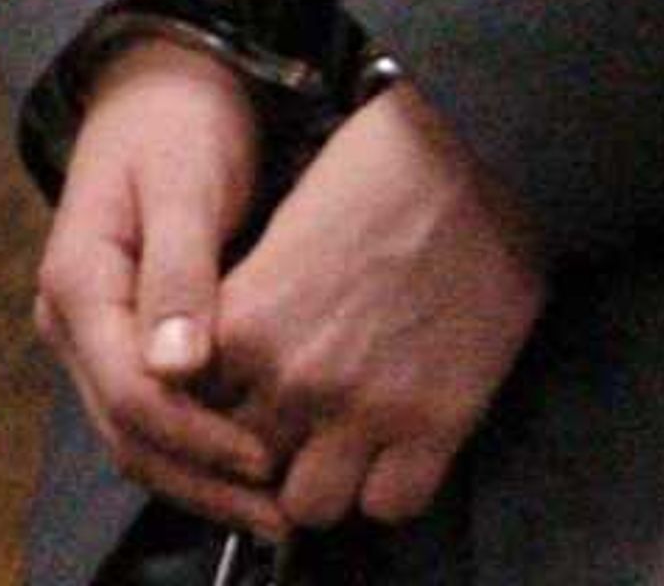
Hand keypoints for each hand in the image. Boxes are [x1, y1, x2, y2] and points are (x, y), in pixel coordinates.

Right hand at [35, 37, 286, 540]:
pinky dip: (197, 446)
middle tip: (279, 512)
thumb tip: (177, 369)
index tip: (262, 457)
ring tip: (272, 506)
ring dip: (199, 478)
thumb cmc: (177, 118)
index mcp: (76, 281)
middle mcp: (71, 319)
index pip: (129, 393)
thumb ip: (180, 272)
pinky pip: (152, 410)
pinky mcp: (125, 334)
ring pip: (136, 433)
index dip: (195, 437)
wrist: (164, 75)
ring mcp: (94, 331)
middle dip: (201, 482)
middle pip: (127, 432)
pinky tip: (250, 461)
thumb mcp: (182, 183)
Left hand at [212, 80, 546, 529]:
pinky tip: (392, 449)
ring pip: (308, 506)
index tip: (231, 394)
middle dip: (257, 449)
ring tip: (336, 443)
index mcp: (246, 321)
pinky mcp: (436, 426)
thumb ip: (250, 302)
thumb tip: (226, 350)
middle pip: (242, 465)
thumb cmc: (376, 169)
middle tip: (284, 424)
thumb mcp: (283, 225)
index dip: (208, 403)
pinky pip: (391, 506)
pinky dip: (387, 488)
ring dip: (318, 479)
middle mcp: (294, 377)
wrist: (473, 156)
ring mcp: (366, 409)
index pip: (190, 406)